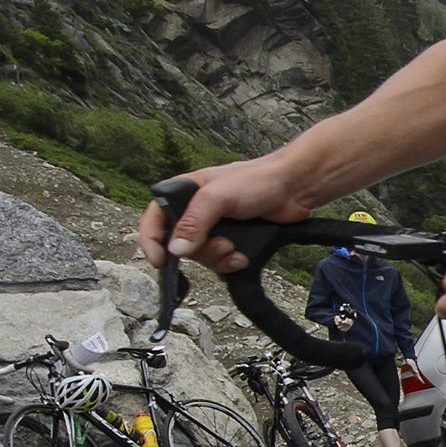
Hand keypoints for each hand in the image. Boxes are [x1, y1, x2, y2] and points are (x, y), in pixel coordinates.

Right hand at [144, 153, 312, 274]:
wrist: (294, 188)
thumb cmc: (256, 181)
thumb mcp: (218, 196)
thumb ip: (194, 221)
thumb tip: (176, 249)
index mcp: (183, 196)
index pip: (154, 221)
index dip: (151, 242)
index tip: (160, 261)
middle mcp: (195, 214)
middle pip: (180, 247)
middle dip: (202, 252)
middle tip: (224, 244)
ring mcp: (215, 229)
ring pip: (202, 258)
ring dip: (220, 259)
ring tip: (237, 248)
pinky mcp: (233, 242)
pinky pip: (221, 265)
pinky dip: (230, 266)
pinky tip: (243, 257)